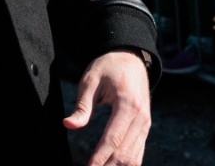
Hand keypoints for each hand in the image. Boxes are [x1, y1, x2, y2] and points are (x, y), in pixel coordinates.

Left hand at [64, 50, 151, 165]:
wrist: (131, 59)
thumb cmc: (108, 67)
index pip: (113, 139)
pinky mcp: (145, 128)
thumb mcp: (91, 80)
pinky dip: (128, 164)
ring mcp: (146, 124)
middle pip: (125, 152)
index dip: (100, 157)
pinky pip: (138, 152)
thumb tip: (68, 124)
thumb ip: (82, 105)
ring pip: (134, 156)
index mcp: (128, 104)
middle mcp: (141, 117)